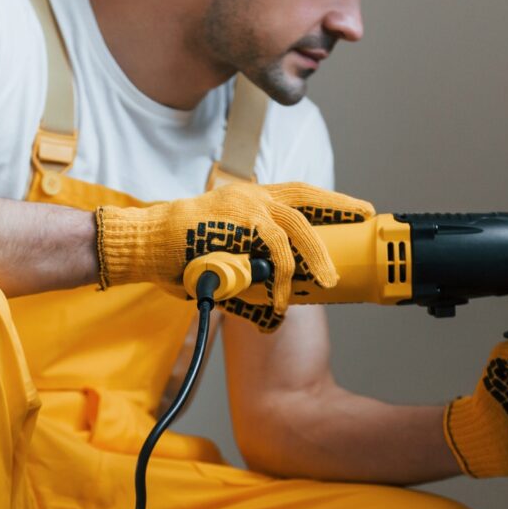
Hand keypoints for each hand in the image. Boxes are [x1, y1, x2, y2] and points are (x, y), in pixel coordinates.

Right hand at [94, 182, 373, 330]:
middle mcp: (249, 196)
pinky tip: (281, 296)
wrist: (143, 246)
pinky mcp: (238, 221)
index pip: (295, 194)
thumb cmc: (176, 257)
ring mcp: (244, 205)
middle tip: (364, 215)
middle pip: (305, 196)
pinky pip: (274, 248)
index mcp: (247, 201)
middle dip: (338, 205)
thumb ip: (251, 282)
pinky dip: (282, 275)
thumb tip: (274, 314)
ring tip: (328, 279)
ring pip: (296, 225)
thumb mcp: (222, 266)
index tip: (350, 210)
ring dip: (315, 254)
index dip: (324, 201)